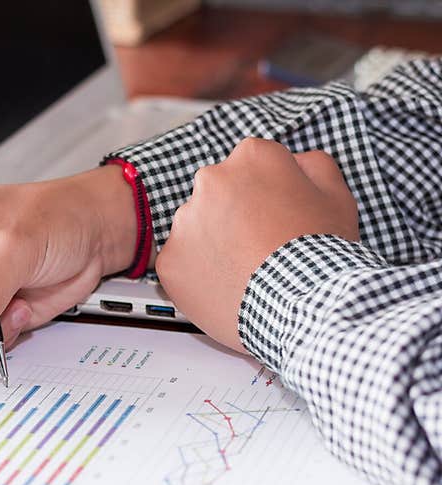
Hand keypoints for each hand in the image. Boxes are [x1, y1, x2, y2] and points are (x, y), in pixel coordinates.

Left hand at [155, 137, 359, 352]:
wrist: (302, 307)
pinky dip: (196, 276)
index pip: (250, 168)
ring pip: (194, 230)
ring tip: (244, 271)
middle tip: (260, 247)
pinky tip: (224, 286)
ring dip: (213, 245)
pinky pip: (179, 265)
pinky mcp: (169, 261)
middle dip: (233, 217)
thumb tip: (293, 162)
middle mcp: (210, 181)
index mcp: (251, 157)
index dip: (265, 196)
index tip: (275, 218)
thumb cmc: (320, 253)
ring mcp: (185, 222)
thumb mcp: (336, 195)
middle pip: (217, 196)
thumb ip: (311, 166)